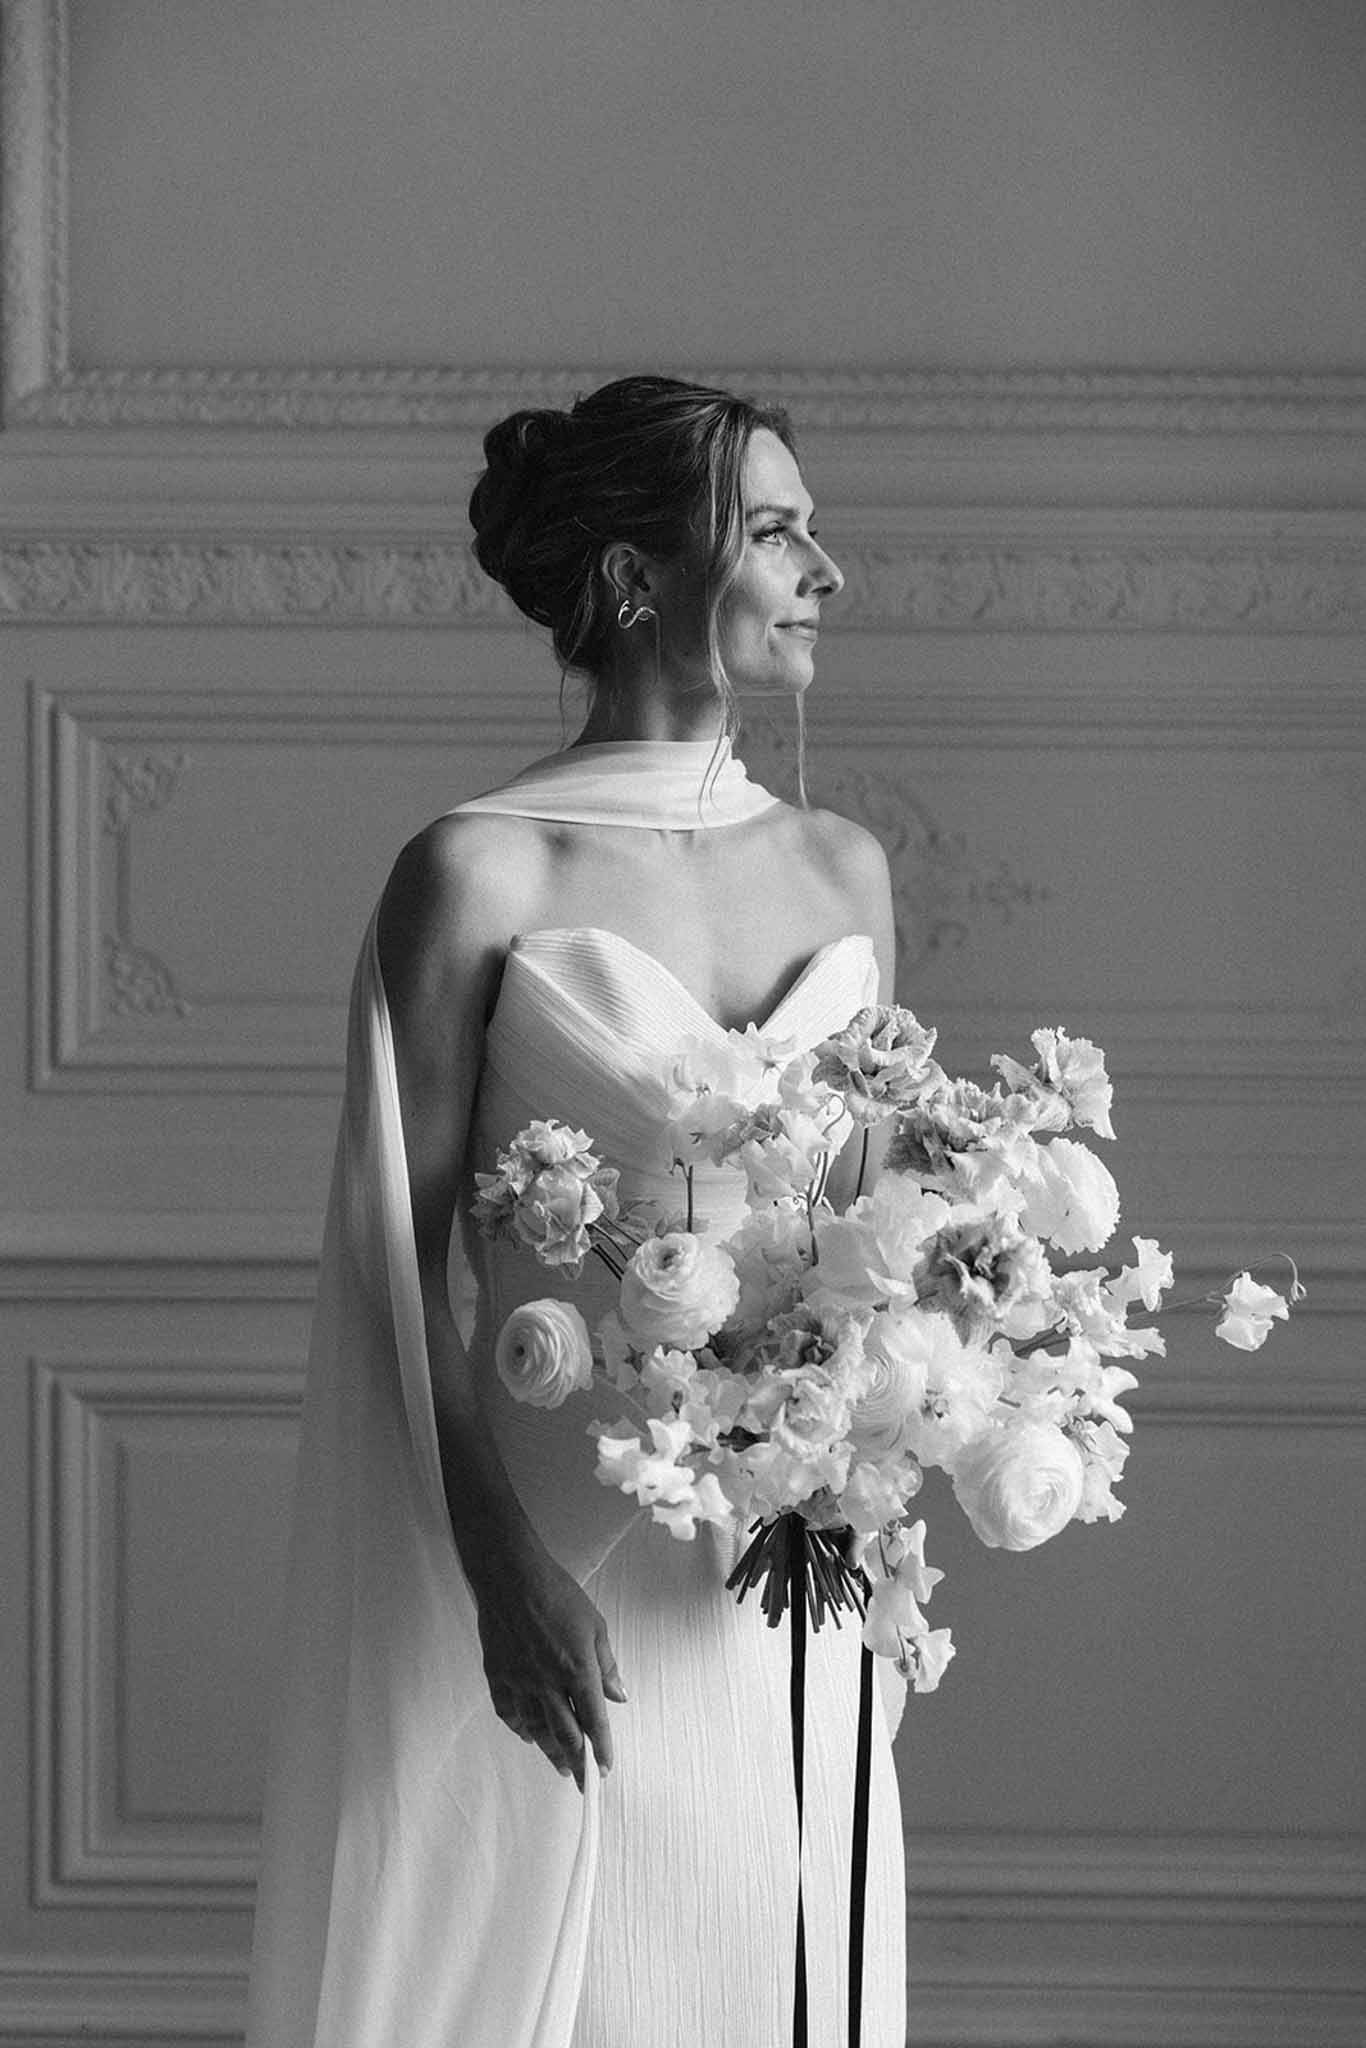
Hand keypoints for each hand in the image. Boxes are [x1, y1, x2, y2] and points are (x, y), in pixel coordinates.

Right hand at [477, 1550, 627, 1790]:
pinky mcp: (497, 1676)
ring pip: (536, 1730)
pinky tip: (528, 1736)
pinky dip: (520, 1729)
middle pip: (565, 1735)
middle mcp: (548, 1683)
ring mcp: (520, 1682)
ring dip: (550, 1752)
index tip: (605, 1770)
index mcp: (577, 1670)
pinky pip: (509, 1714)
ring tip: (561, 1765)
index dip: (602, 1749)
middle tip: (583, 1782)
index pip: (594, 1721)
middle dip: (577, 1763)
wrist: (510, 1577)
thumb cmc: (558, 1595)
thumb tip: (618, 1696)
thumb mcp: (594, 1625)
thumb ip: (606, 1665)